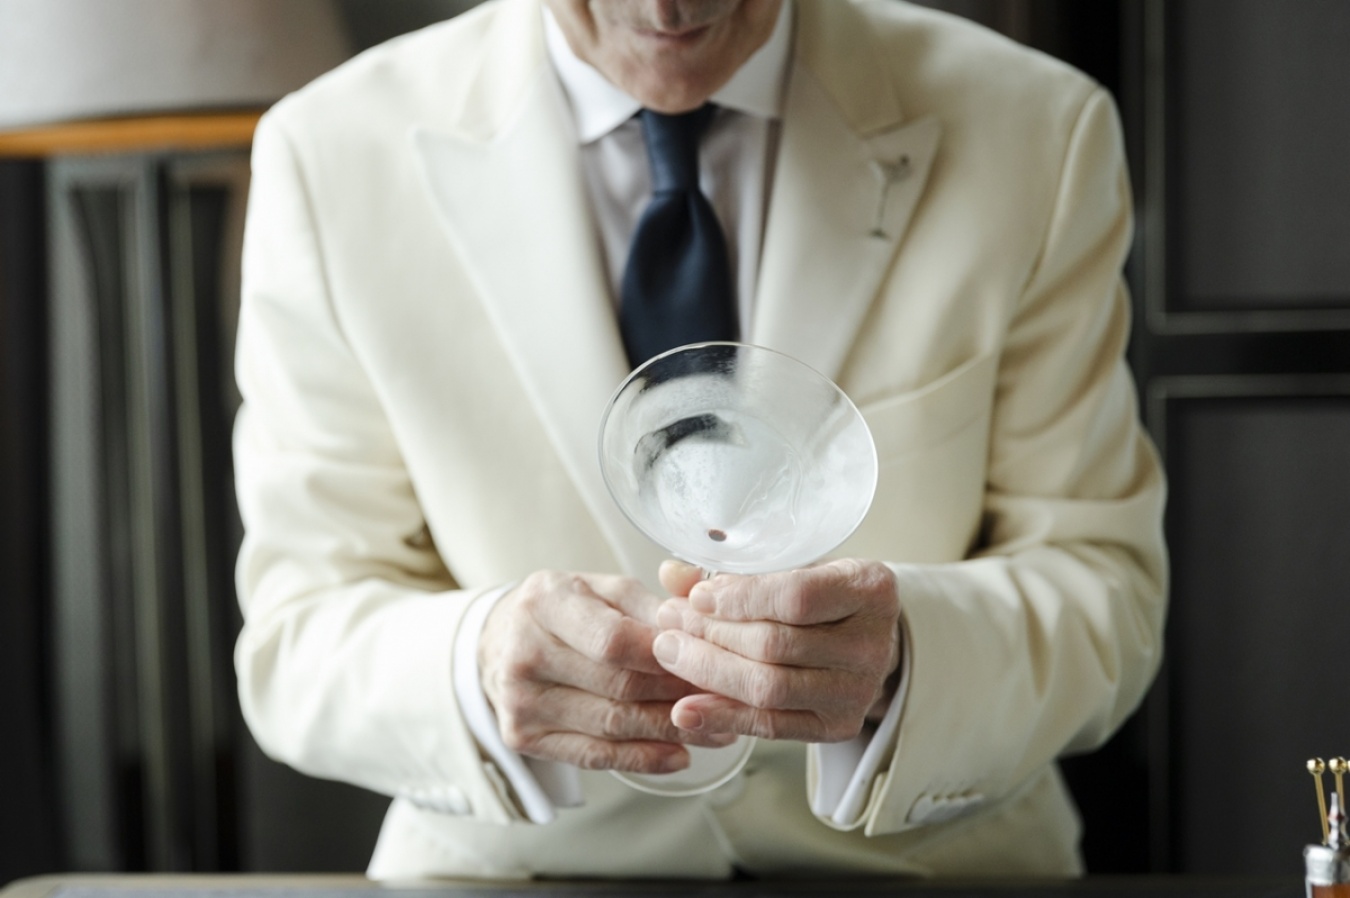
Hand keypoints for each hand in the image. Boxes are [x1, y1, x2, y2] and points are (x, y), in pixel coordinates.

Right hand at [478, 570, 734, 772]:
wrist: (500, 642)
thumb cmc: (566, 611)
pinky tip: (679, 755)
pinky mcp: (523, 738)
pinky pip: (594, 755)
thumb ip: (653, 606)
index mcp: (545, 602)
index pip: (613, 640)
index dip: (667, 656)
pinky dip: (643, 758)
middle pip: (618, 686)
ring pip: (612, 725)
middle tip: (728, 701)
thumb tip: (705, 625)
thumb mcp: (603, 589)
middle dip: (680, 695)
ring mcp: (520, 701)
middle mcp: (524, 653)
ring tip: (719, 730)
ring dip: (673, 731)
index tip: (710, 662)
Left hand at [652, 559, 901, 742]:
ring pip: (768, 689)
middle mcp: (872, 645)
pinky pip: (770, 726)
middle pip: (775, 646)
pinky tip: (685, 708)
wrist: (863, 639)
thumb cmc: (823, 593)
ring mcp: (858, 692)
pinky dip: (722, 715)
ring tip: (669, 653)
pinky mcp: (837, 727)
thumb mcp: (792, 567)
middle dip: (710, 634)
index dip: (739, 598)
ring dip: (707, 672)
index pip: (797, 597)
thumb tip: (672, 573)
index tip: (696, 597)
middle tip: (668, 622)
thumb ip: (735, 571)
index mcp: (870, 590)